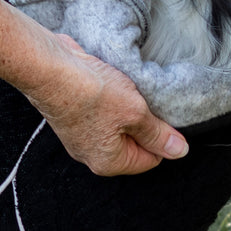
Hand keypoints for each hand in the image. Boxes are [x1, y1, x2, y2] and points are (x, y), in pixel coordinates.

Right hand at [23, 34, 188, 175]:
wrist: (50, 69)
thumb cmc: (91, 93)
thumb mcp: (136, 113)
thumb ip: (158, 134)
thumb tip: (179, 151)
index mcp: (109, 162)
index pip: (151, 159)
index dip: (162, 136)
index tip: (162, 115)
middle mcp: (92, 154)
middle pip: (134, 142)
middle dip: (143, 121)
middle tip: (143, 101)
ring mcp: (80, 135)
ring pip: (119, 124)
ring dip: (127, 107)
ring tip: (124, 90)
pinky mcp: (74, 115)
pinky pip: (103, 112)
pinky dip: (110, 98)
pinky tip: (110, 83)